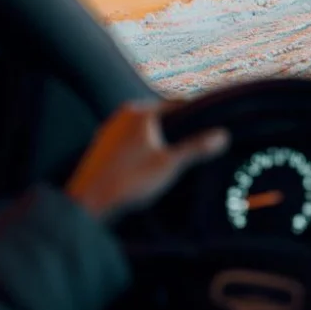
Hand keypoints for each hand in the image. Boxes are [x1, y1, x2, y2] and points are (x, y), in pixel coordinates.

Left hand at [66, 102, 228, 222]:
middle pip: (161, 117)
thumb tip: (223, 135)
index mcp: (141, 112)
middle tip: (196, 145)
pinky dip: (143, 148)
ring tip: (174, 157)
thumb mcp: (170, 164)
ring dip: (159, 140)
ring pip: (144, 129)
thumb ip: (197, 147)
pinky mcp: (101, 147)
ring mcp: (109, 131)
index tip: (212, 126)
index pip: (178, 105)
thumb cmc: (129, 181)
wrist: (87, 204)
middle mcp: (122, 115)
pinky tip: (148, 166)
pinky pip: (130, 141)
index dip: (197, 116)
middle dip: (178, 129)